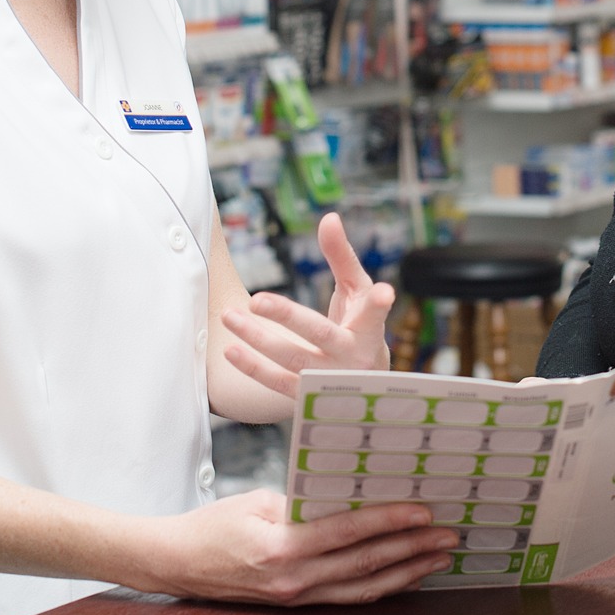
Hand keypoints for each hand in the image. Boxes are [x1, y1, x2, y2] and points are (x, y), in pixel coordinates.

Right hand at [130, 490, 455, 604]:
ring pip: (365, 587)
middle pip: (365, 565)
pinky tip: (407, 575)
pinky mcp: (298, 603)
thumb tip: (349, 495)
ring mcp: (297, 597)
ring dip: (407, 572)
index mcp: (280, 548)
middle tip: (449, 534)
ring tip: (440, 556)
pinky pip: (349, 596)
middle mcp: (293, 580)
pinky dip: (382, 586)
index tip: (422, 510)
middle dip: (412, 549)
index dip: (388, 521)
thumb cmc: (214, 524)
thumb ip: (303, 502)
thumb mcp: (258, 501)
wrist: (176, 564)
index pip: (346, 533)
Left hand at [221, 213, 395, 399]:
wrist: (364, 386)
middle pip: (318, 333)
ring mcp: (330, 380)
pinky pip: (278, 383)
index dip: (380, 303)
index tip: (384, 292)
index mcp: (368, 328)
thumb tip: (329, 217)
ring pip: (292, 359)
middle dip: (286, 317)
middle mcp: (351, 356)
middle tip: (256, 300)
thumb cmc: (358, 325)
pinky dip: (253, 368)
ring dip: (258, 339)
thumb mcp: (358, 291)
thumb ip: (341, 256)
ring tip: (229, 316)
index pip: (374, 312)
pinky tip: (231, 349)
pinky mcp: (309, 397)